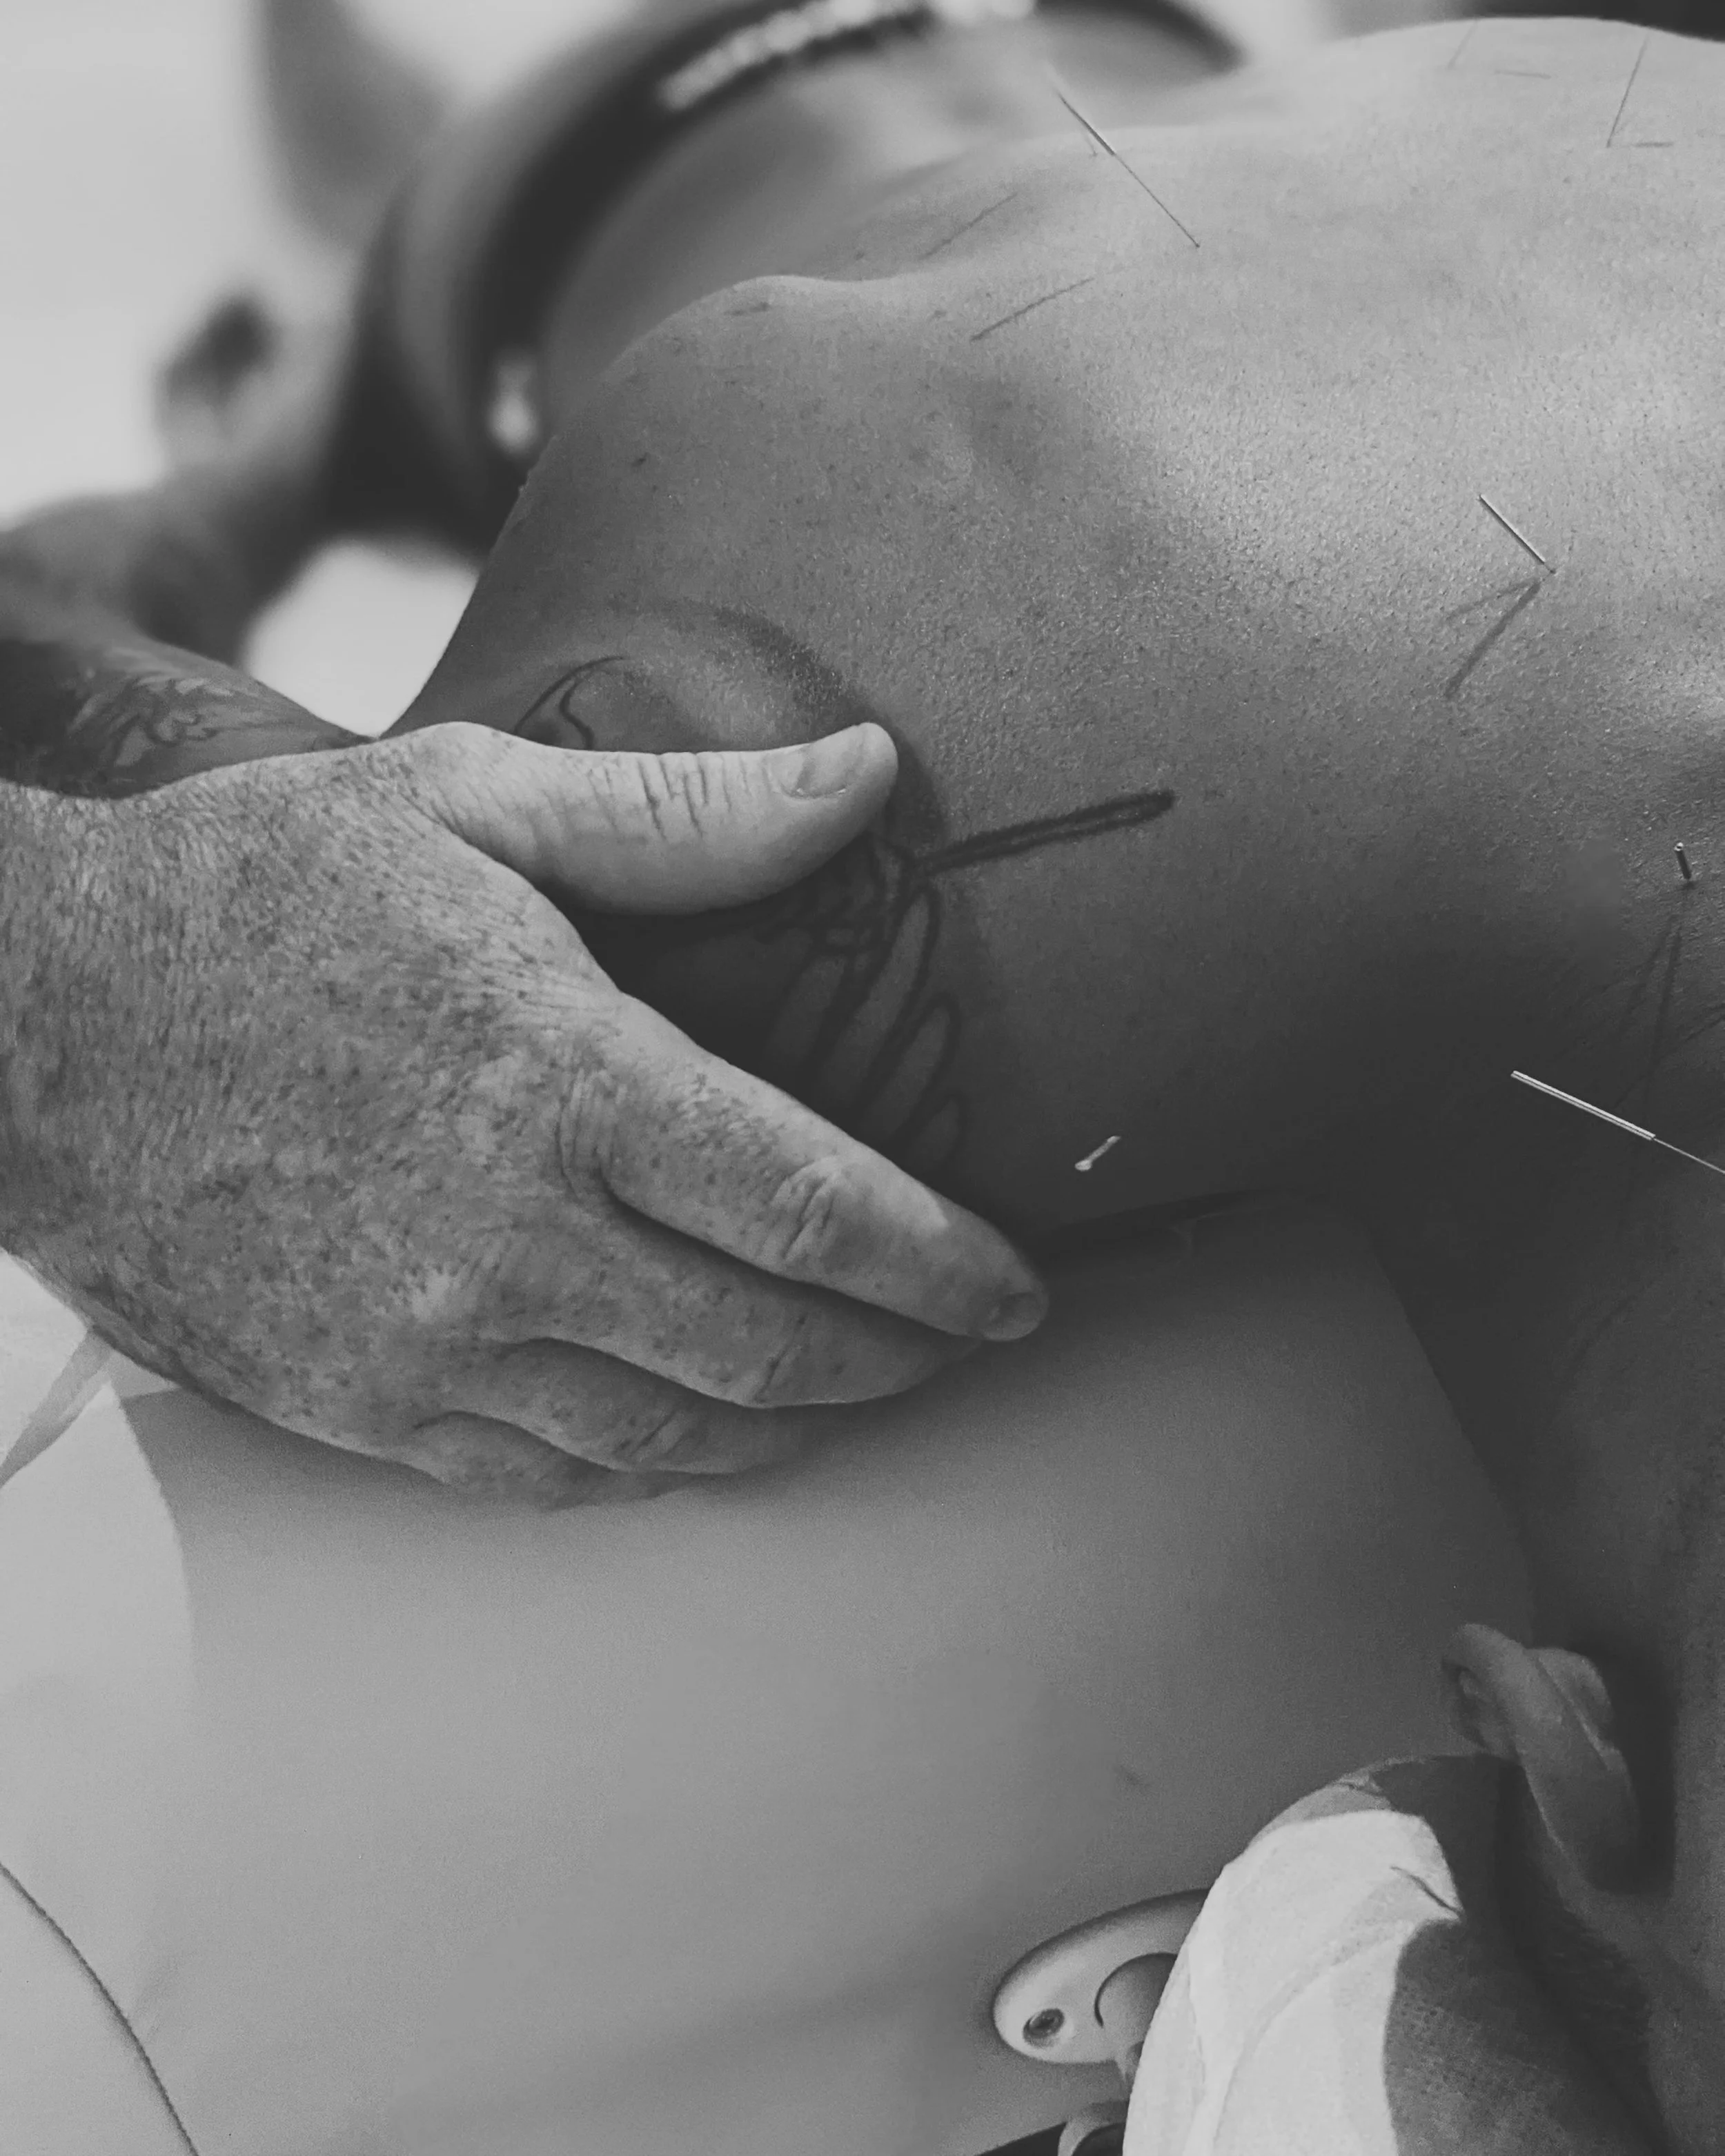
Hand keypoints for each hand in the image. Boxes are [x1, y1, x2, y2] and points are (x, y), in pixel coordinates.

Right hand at [6, 720, 1047, 1503]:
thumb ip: (684, 814)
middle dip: (896, 1359)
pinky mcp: (362, 1409)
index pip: (815, 1205)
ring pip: (674, 1437)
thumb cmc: (246, 896)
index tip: (1020, 1292)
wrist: (24, 1029)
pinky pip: (552, 1478)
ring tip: (853, 1389)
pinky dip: (653, 1465)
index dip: (944, 1264)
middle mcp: (509, 1236)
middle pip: (771, 1347)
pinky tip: (695, 1431)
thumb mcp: (464, 805)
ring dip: (792, 1425)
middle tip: (959, 1346)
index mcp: (560, 1076)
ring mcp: (430, 1344)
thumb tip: (869, 776)